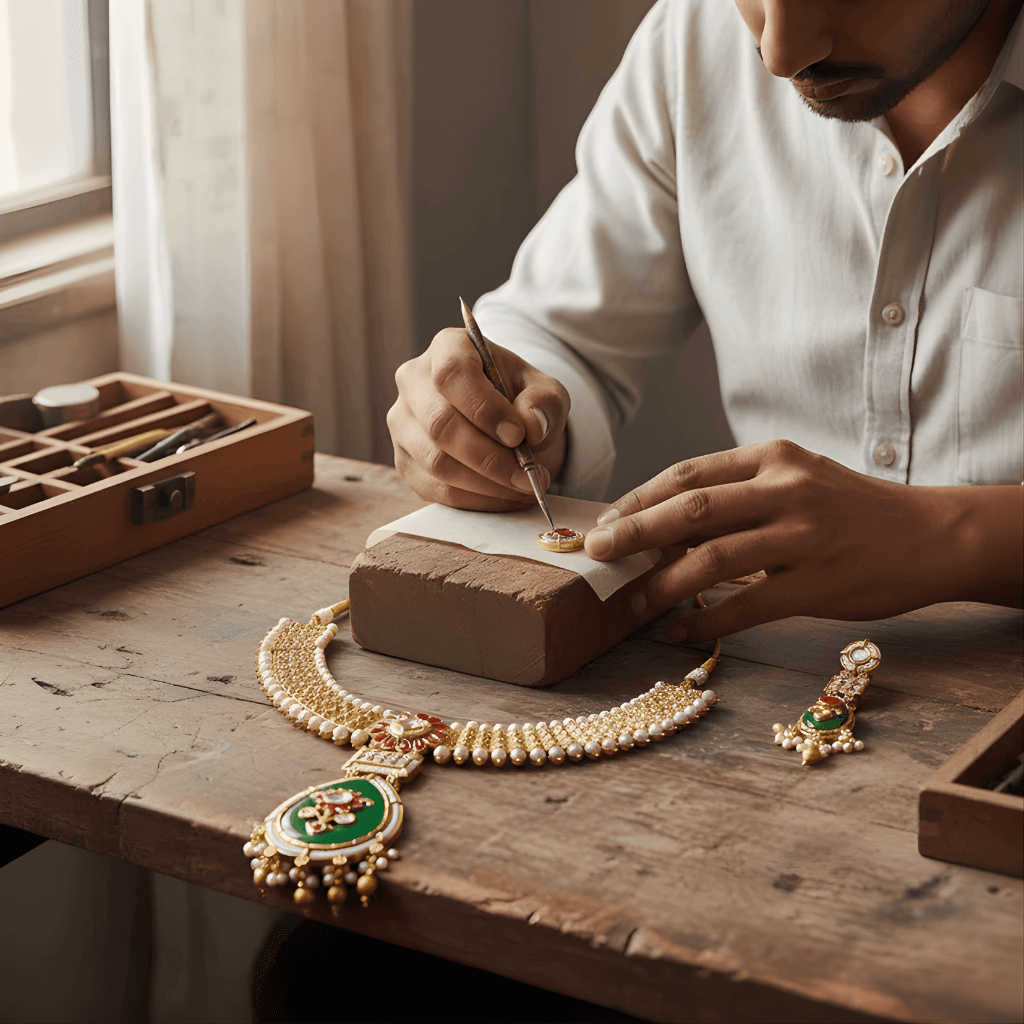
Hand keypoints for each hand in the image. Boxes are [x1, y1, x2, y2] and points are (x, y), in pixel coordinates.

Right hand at [388, 327, 568, 508]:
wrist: (501, 421)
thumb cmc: (519, 398)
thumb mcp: (544, 391)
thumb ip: (544, 403)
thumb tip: (531, 426)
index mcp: (447, 349)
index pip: (452, 374)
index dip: (484, 408)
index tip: (517, 435)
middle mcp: (414, 382)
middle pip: (440, 424)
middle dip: (489, 457)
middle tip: (528, 476)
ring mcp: (403, 424)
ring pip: (436, 462)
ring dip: (485, 483)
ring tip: (523, 487)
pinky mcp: (405, 462)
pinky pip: (435, 489)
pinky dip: (475, 500)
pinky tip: (505, 496)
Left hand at [584, 440, 1023, 640]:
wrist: (930, 534)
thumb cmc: (849, 508)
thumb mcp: (795, 479)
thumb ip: (736, 494)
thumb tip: (663, 523)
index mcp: (773, 458)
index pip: (689, 474)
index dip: (639, 499)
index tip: (606, 522)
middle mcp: (786, 490)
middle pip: (691, 510)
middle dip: (635, 533)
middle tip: (596, 554)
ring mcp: (804, 537)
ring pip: (713, 559)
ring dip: (661, 583)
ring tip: (630, 602)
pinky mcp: (818, 585)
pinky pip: (747, 606)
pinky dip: (706, 620)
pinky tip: (679, 630)